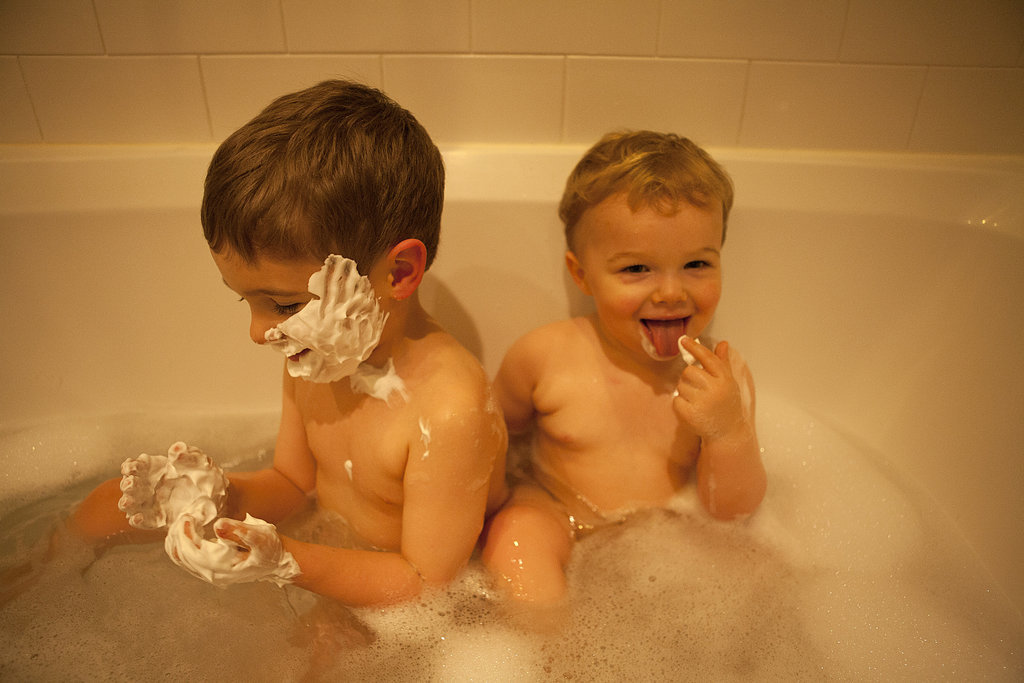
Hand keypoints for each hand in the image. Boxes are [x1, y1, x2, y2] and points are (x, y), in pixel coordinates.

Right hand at [118, 442, 227, 529]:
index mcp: (153, 468)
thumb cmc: (204, 472)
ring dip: (128, 502)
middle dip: (127, 485)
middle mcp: (147, 485)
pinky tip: (136, 518)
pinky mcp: (158, 518)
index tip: (130, 467)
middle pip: (130, 485)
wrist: (217, 492)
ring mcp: (151, 502)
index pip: (136, 467)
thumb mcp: (198, 460)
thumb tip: (176, 448)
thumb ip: (186, 455)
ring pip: (133, 503)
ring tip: (128, 503)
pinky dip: (138, 520)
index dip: (130, 467)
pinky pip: (145, 520)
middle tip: (129, 484)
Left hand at [165, 513, 299, 586]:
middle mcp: (213, 574)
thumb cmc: (272, 548)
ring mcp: (211, 575)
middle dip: (178, 535)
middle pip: (182, 556)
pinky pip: (187, 562)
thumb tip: (218, 525)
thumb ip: (239, 531)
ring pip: (181, 561)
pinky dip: (181, 547)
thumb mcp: (260, 536)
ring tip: (182, 522)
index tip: (188, 516)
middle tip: (184, 515)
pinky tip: (184, 534)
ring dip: (177, 541)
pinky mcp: (211, 572)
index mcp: (222, 567)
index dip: (186, 533)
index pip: (192, 551)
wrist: (279, 562)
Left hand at [672, 337, 748, 440]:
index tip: (683, 340)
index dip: (695, 347)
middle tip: (698, 388)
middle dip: (689, 377)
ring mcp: (702, 403)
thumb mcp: (728, 382)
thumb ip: (722, 363)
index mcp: (725, 380)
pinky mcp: (690, 415)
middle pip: (689, 371)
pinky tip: (692, 410)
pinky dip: (680, 404)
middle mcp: (715, 390)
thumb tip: (723, 343)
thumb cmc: (727, 404)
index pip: (708, 358)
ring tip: (698, 401)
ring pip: (681, 386)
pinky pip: (676, 400)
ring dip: (685, 391)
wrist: (727, 432)